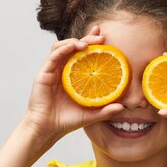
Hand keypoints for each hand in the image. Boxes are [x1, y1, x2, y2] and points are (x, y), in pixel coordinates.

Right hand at [24, 26, 123, 142]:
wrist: (47, 130)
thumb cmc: (66, 121)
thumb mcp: (90, 115)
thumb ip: (105, 110)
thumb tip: (122, 107)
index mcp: (73, 76)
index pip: (82, 54)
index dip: (92, 43)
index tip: (104, 37)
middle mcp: (62, 70)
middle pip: (73, 47)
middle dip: (87, 38)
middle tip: (100, 36)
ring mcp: (52, 71)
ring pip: (61, 47)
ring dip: (74, 41)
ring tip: (87, 44)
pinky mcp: (43, 74)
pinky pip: (53, 56)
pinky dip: (63, 49)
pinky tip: (74, 47)